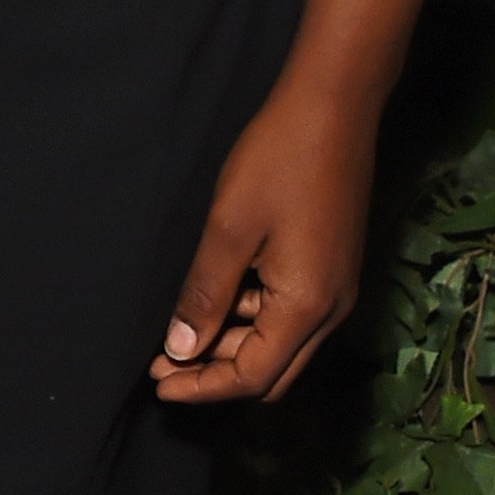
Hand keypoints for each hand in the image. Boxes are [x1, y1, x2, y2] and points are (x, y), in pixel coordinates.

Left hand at [151, 78, 374, 406]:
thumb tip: (180, 351)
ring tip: (180, 330)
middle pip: (272, 373)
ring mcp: (337, 289)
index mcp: (308, 306)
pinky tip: (217, 296)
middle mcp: (332, 309)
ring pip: (281, 346)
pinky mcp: (333, 269)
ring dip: (233, 347)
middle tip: (163, 366)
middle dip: (217, 376)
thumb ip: (205, 296)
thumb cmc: (279, 159)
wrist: (334, 107)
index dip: (202, 387)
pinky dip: (252, 320)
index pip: (253, 376)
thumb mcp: (228, 229)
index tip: (157, 386)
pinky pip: (291, 316)